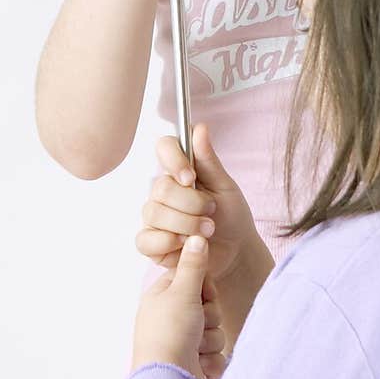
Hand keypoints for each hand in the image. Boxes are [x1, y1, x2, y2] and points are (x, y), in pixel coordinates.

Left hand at [131, 235, 225, 378]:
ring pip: (216, 330)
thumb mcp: (182, 292)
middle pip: (210, 306)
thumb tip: (195, 235)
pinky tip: (199, 365)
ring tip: (195, 348)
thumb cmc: (171, 332)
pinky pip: (217, 354)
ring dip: (211, 340)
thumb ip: (193, 264)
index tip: (202, 295)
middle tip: (197, 324)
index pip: (197, 280)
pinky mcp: (195, 362)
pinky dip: (211, 360)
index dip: (205, 289)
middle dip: (210, 318)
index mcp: (164, 296)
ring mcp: (184, 341)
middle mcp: (173, 317)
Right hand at [137, 123, 260, 283]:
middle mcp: (162, 190)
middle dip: (192, 203)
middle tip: (212, 212)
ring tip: (207, 231)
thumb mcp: (225, 186)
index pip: (164, 147)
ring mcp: (154, 216)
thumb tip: (200, 127)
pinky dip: (167, 242)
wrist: (236, 251)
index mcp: (180, 170)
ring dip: (186, 224)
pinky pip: (144, 240)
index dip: (173, 159)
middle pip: (160, 187)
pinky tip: (186, 244)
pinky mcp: (151, 243)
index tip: (191, 177)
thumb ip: (209, 160)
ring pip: (154, 212)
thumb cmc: (231, 215)